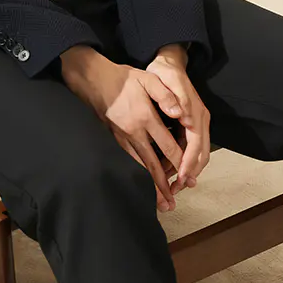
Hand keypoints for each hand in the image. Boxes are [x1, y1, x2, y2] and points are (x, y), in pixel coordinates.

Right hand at [59, 46, 186, 210]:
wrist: (94, 80)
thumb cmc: (123, 79)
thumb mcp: (148, 79)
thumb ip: (166, 95)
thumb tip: (181, 113)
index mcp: (145, 118)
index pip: (167, 145)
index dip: (180, 161)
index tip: (188, 175)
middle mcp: (134, 132)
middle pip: (152, 164)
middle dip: (163, 185)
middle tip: (171, 204)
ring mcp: (122, 138)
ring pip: (139, 166)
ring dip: (150, 185)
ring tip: (160, 202)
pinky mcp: (115, 139)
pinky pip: (129, 161)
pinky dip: (138, 175)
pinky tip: (143, 184)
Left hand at [144, 47, 211, 195]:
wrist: (167, 63)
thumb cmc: (166, 72)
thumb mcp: (169, 79)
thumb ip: (176, 97)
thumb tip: (185, 118)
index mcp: (197, 113)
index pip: (196, 143)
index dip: (189, 162)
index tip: (181, 177)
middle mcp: (200, 121)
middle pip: (201, 154)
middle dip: (190, 173)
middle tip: (176, 189)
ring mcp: (196, 125)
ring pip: (197, 155)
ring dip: (187, 171)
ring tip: (173, 187)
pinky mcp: (189, 127)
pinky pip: (189, 150)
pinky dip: (183, 163)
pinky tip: (171, 172)